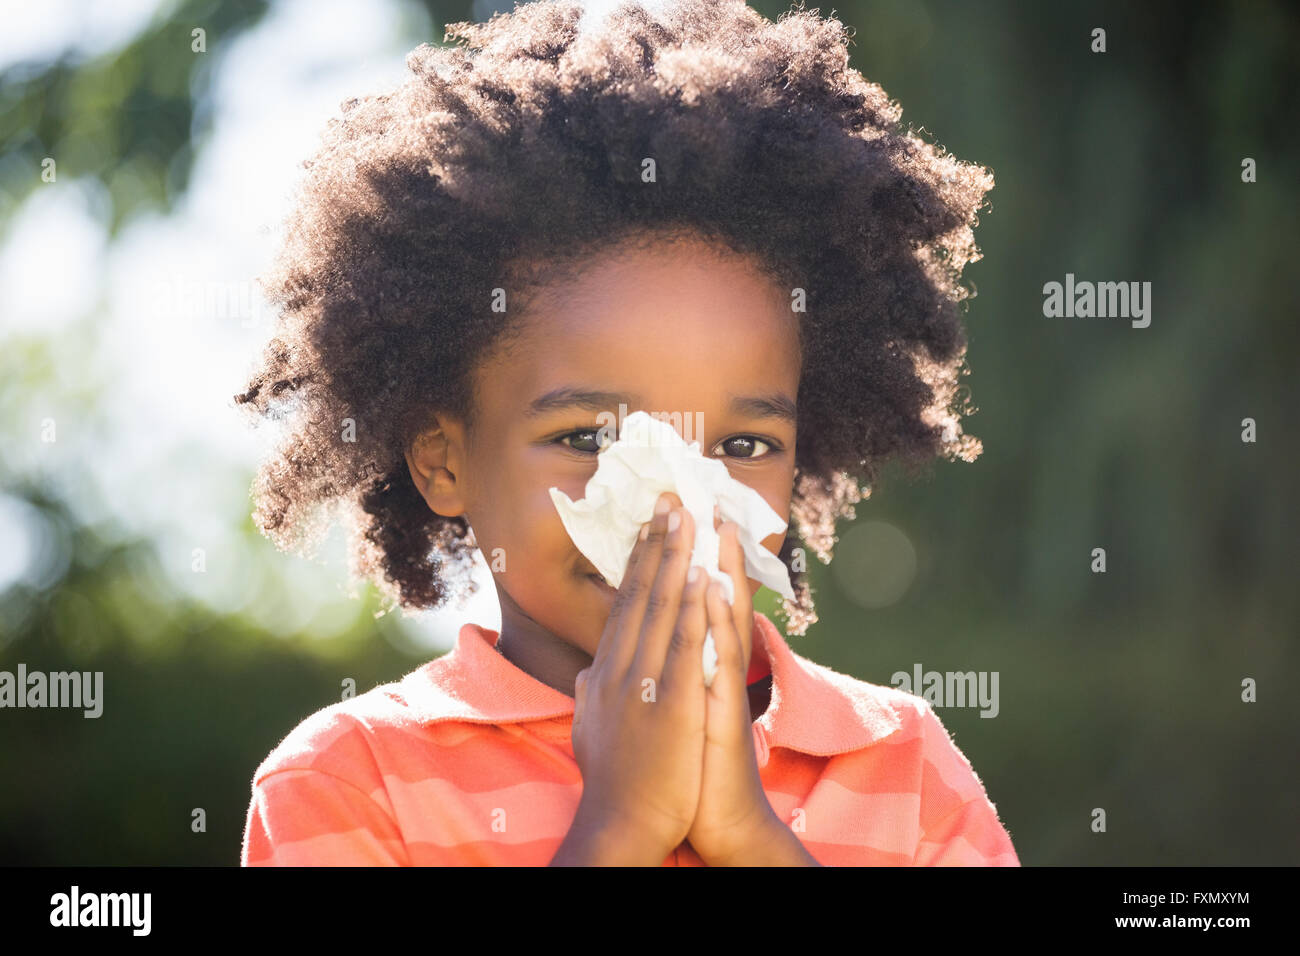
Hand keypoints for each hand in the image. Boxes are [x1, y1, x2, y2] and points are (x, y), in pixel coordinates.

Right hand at [567, 491, 709, 862]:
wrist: (620, 826)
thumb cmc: (613, 783)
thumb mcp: (591, 730)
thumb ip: (590, 695)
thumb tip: (584, 674)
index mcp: (604, 672)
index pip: (623, 605)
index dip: (638, 561)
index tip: (650, 526)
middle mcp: (619, 668)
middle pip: (640, 594)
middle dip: (657, 543)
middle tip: (671, 498)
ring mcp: (644, 684)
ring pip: (662, 608)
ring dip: (675, 558)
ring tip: (687, 516)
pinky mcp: (673, 704)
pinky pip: (686, 645)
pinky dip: (694, 607)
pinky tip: (703, 576)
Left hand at [685, 517, 781, 865]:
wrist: (719, 821)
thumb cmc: (691, 771)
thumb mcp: (668, 716)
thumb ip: (655, 680)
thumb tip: (628, 659)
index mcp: (693, 667)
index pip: (685, 602)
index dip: (675, 561)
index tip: (666, 519)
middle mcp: (712, 669)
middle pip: (708, 597)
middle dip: (701, 547)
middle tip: (694, 497)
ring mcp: (721, 687)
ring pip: (723, 617)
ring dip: (720, 569)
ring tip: (716, 525)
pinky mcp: (724, 709)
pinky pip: (720, 657)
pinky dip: (716, 620)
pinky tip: (711, 588)